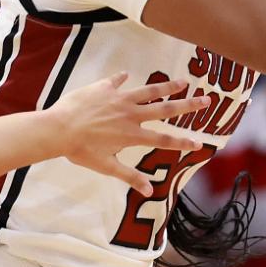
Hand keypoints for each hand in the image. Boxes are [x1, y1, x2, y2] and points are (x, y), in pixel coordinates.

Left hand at [47, 73, 208, 194]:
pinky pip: (116, 81)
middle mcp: (131, 114)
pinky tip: (127, 75)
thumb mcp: (107, 167)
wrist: (58, 129)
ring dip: (168, 86)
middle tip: (207, 100)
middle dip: (188, 105)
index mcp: (133, 134)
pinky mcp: (104, 88)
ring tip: (183, 81)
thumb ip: (129, 176)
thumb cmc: (81, 151)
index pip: (164, 139)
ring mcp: (119, 99)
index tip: (200, 143)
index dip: (183, 142)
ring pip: (149, 90)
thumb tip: (149, 191)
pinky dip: (122, 79)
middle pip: (166, 109)